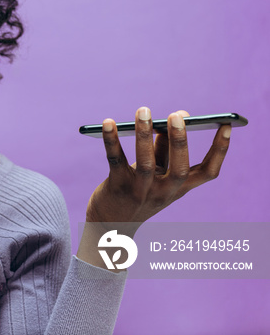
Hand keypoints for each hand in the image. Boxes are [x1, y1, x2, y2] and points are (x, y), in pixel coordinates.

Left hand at [87, 107, 231, 226]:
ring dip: (144, 134)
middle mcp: (165, 193)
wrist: (111, 223)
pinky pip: (115, 160)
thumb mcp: (158, 173)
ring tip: (143, 111)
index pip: (208, 172)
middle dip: (179, 140)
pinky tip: (108, 122)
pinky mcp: (117, 187)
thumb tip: (179, 113)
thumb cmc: (138, 190)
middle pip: (179, 169)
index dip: (220, 151)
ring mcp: (141, 192)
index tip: (227, 126)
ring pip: (146, 163)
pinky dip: (111, 140)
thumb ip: (165, 146)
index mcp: (180, 188)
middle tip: (176, 115)